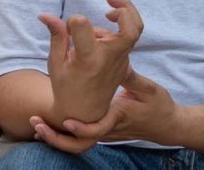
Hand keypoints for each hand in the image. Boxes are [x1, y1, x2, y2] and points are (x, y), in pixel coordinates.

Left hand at [31, 69, 179, 151]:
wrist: (167, 125)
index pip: (97, 129)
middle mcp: (108, 128)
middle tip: (36, 124)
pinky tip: (50, 123)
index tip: (66, 121)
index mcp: (117, 117)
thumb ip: (131, 77)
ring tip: (37, 125)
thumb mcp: (147, 90)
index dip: (81, 128)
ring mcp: (105, 131)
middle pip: (78, 142)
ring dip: (56, 137)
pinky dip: (64, 132)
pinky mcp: (104, 128)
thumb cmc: (159, 107)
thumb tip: (119, 61)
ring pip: (76, 142)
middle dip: (56, 137)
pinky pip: (81, 136)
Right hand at [41, 0, 143, 126]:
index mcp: (88, 58)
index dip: (72, 20)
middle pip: (132, 26)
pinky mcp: (125, 63)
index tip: (66, 28)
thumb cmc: (66, 87)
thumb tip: (44, 14)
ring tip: (89, 34)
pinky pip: (124, 40)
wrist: (85, 114)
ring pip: (129, 30)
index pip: (82, 23)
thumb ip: (56, 35)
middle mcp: (109, 58)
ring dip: (113, 22)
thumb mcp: (56, 62)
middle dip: (125, 7)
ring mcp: (120, 61)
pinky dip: (114, 32)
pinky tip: (97, 40)